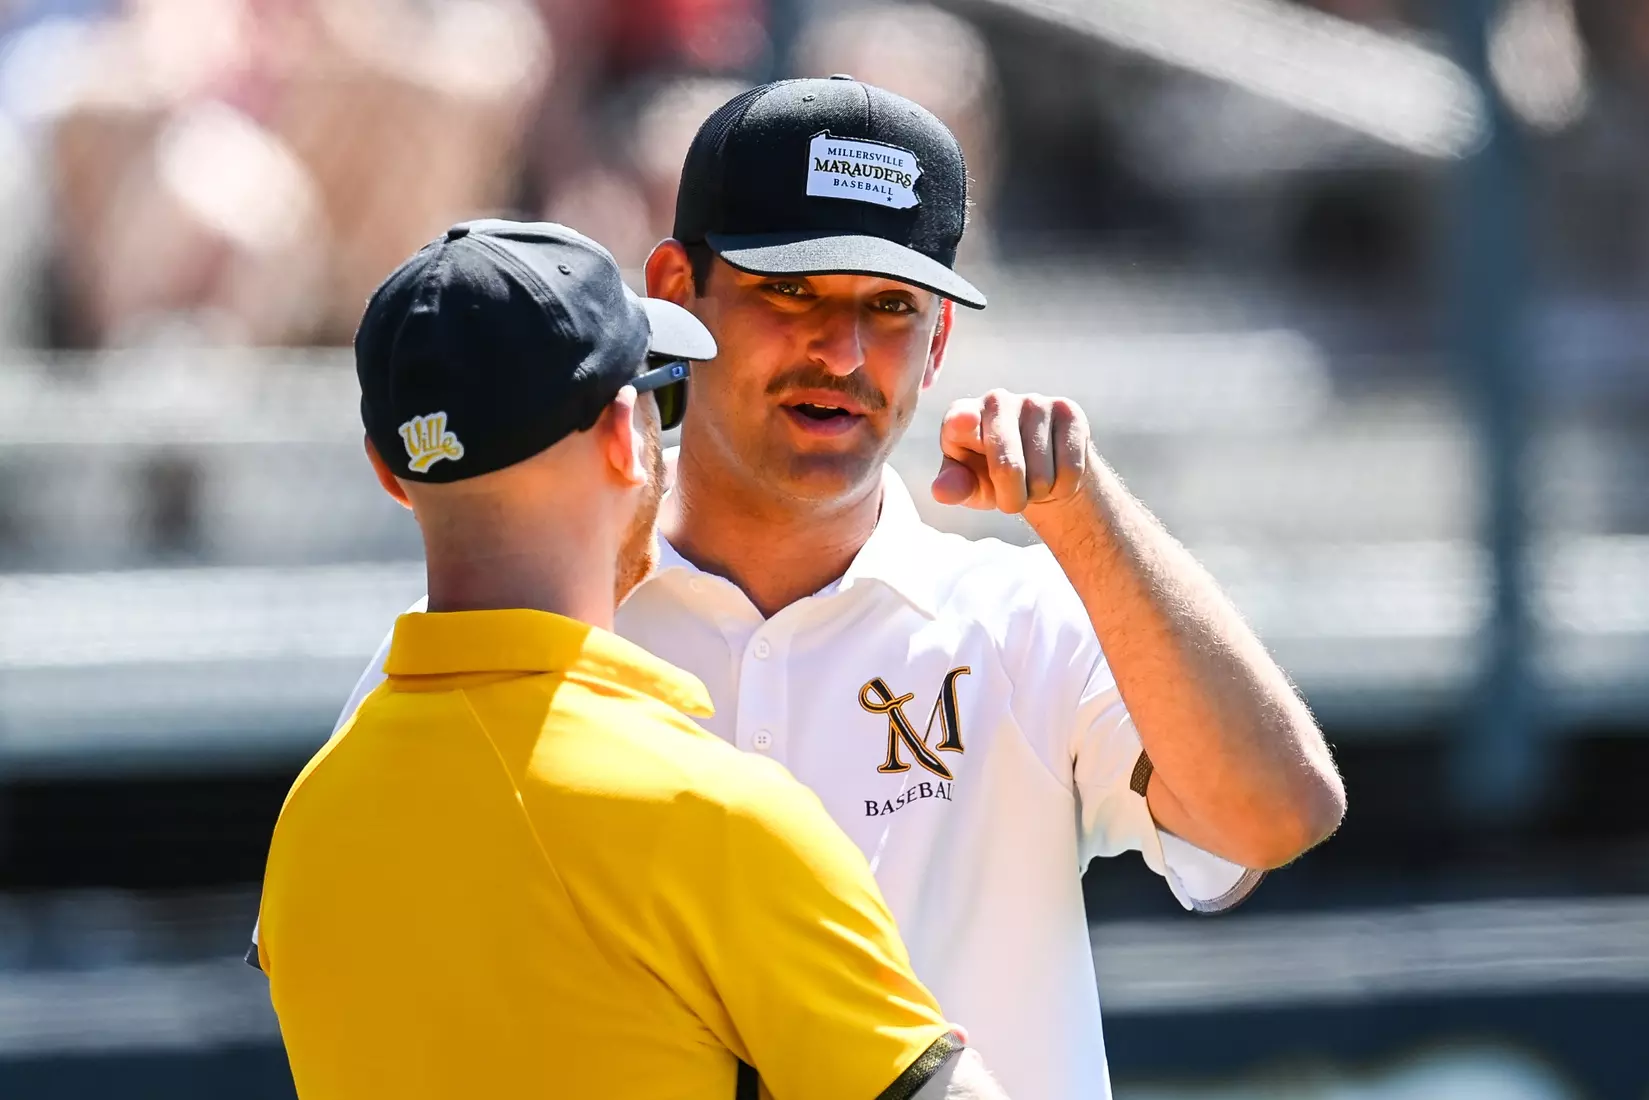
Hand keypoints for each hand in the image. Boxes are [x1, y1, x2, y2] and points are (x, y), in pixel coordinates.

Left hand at [931, 390, 1091, 513]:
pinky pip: (1070, 468)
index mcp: (960, 416)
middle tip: (1012, 501)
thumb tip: (941, 491)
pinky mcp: (1068, 412)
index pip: (959, 420)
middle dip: (1011, 498)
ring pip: (1042, 475)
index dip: (962, 422)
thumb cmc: (991, 478)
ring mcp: (1034, 402)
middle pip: (1007, 467)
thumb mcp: (970, 487)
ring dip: (1038, 493)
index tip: (965, 420)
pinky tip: (1055, 473)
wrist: (1039, 470)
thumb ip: (955, 488)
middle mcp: (996, 400)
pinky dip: (1063, 486)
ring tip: (1033, 482)